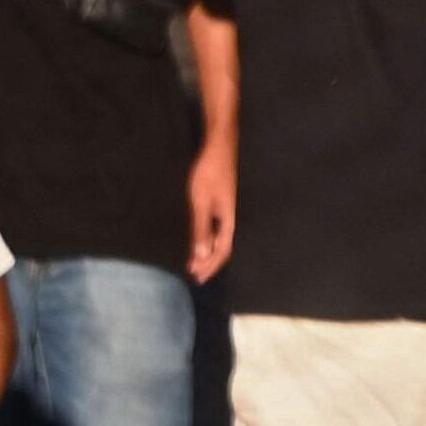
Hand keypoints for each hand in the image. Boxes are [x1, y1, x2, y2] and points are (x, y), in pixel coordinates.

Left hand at [187, 142, 235, 281]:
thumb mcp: (201, 202)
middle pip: (223, 248)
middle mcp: (230, 218)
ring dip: (208, 253)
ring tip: (196, 262)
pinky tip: (200, 240)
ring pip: (220, 239)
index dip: (210, 266)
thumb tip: (201, 255)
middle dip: (209, 263)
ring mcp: (227, 211)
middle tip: (195, 275)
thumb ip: (201, 229)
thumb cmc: (209, 173)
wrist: (220, 148)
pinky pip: (217, 229)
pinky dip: (208, 240)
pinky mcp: (222, 204)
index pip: (221, 251)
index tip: (196, 277)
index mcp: (228, 220)